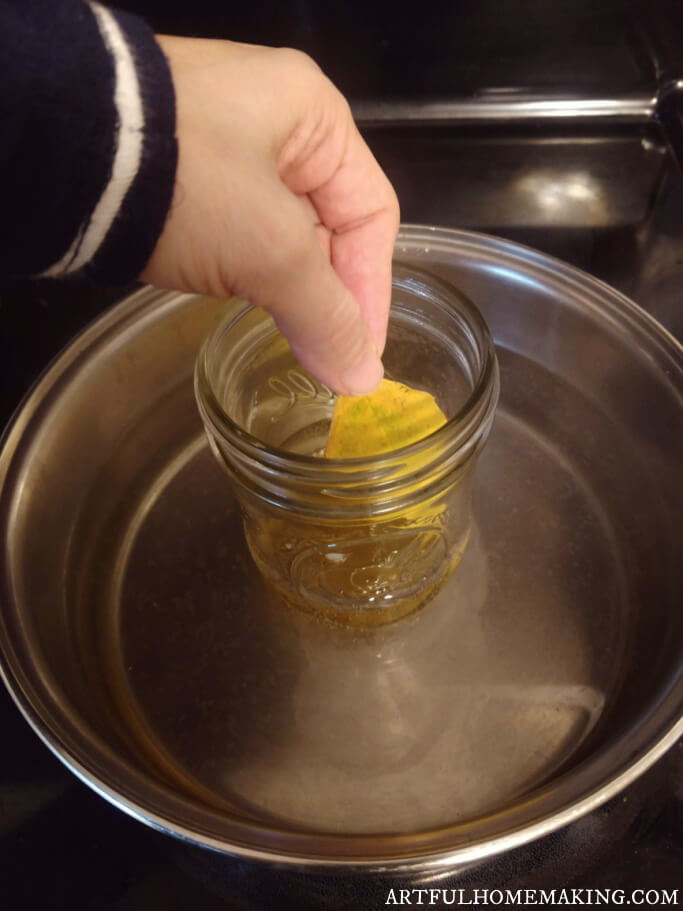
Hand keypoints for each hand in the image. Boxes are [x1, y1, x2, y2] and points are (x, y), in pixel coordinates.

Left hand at [142, 36, 399, 394]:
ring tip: (291, 343)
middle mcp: (276, 120)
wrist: (62, 153)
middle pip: (328, 226)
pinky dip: (246, 272)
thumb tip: (360, 380)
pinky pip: (236, 229)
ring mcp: (223, 142)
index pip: (372, 214)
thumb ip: (326, 316)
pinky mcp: (181, 170)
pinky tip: (246, 306)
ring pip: (281, 232)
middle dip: (328, 296)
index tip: (362, 355)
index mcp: (314, 116)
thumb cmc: (187, 182)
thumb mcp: (272, 252)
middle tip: (326, 359)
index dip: (373, 291)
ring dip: (288, 289)